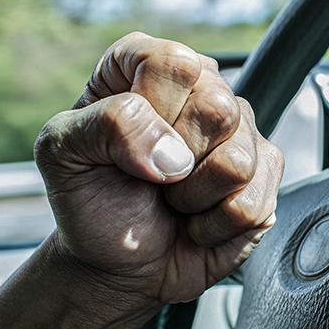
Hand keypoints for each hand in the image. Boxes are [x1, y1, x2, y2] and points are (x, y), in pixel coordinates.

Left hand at [34, 32, 283, 310]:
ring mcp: (239, 132)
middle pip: (217, 108)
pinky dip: (216, 226)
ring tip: (175, 200)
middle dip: (176, 162)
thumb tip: (174, 154)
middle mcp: (200, 89)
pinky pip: (255, 201)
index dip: (154, 110)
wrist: (118, 264)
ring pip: (239, 160)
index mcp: (146, 66)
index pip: (175, 64)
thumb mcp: (63, 153)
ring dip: (195, 198)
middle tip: (152, 179)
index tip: (125, 146)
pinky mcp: (265, 174)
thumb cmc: (91, 201)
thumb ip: (106, 124)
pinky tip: (199, 221)